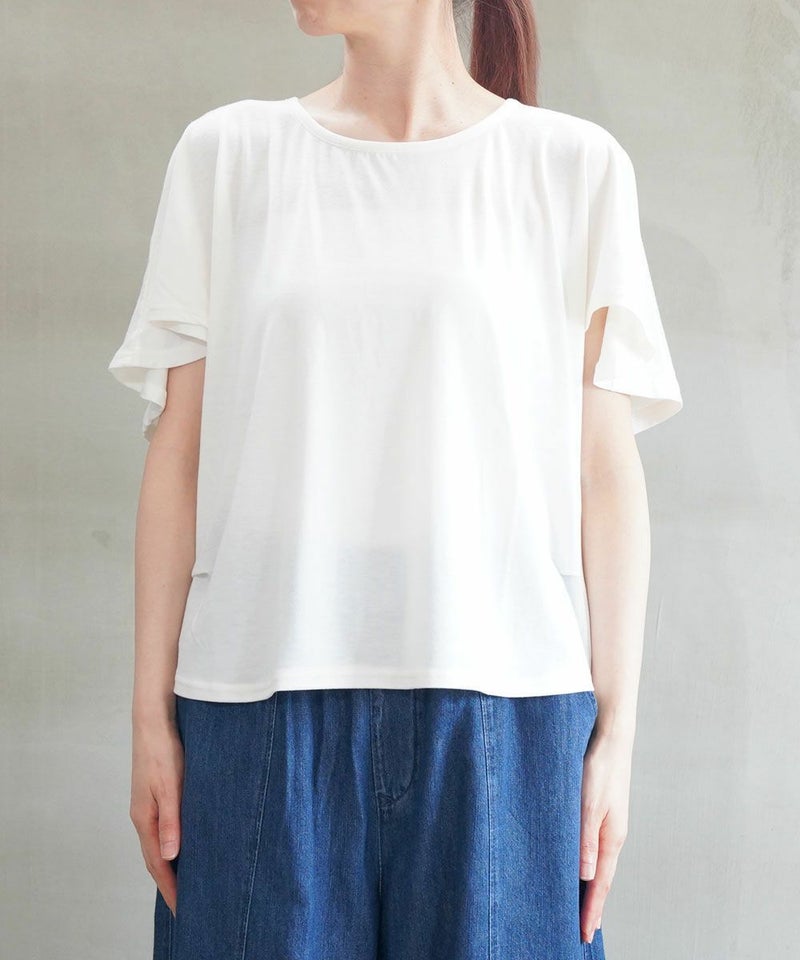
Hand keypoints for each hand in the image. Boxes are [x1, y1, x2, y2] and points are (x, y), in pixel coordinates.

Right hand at [129, 716, 184, 916]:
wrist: (153, 720)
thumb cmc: (163, 751)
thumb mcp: (171, 785)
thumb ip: (171, 820)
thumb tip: (171, 856)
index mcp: (144, 818)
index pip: (158, 863)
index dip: (170, 887)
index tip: (182, 909)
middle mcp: (143, 816)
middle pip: (155, 858)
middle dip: (169, 883)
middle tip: (186, 904)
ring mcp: (147, 805)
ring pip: (158, 844)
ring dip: (170, 865)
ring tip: (186, 882)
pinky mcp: (155, 794)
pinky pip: (162, 829)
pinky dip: (172, 845)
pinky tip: (184, 845)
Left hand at [579, 730, 631, 942]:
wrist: (611, 738)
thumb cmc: (599, 769)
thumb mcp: (589, 804)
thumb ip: (586, 839)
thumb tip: (587, 877)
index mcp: (612, 838)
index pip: (601, 884)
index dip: (592, 910)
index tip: (585, 934)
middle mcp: (612, 835)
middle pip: (602, 879)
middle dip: (593, 905)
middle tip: (582, 931)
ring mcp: (607, 824)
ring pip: (597, 864)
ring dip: (590, 886)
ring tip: (580, 907)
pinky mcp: (600, 812)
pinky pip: (593, 847)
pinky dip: (587, 865)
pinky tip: (579, 867)